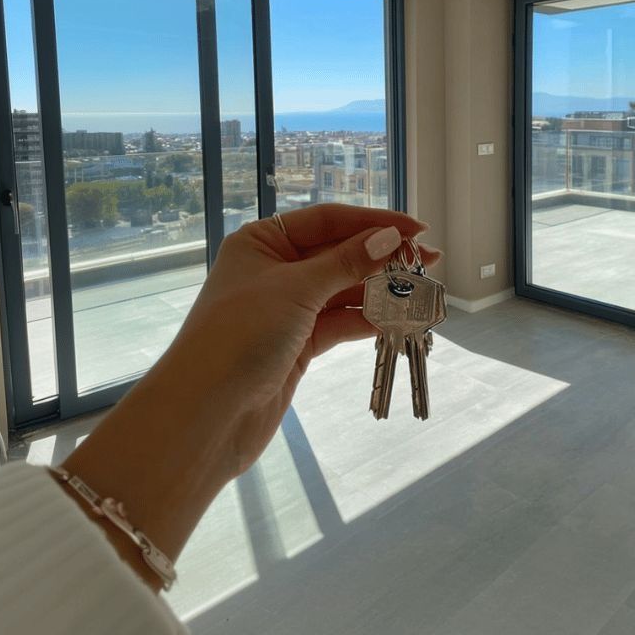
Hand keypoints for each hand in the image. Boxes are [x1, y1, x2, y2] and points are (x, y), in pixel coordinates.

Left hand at [60, 204, 439, 586]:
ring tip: (423, 290)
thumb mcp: (296, 290)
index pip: (327, 220)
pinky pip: (340, 323)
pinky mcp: (298, 345)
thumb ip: (346, 263)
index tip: (416, 228)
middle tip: (429, 261)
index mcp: (262, 242)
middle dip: (382, 258)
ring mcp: (286, 309)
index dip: (373, 222)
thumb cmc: (239, 336)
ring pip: (343, 291)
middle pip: (338, 254)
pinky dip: (369, 320)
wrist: (206, 414)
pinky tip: (400, 317)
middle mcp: (273, 269)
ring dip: (381, 290)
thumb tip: (390, 237)